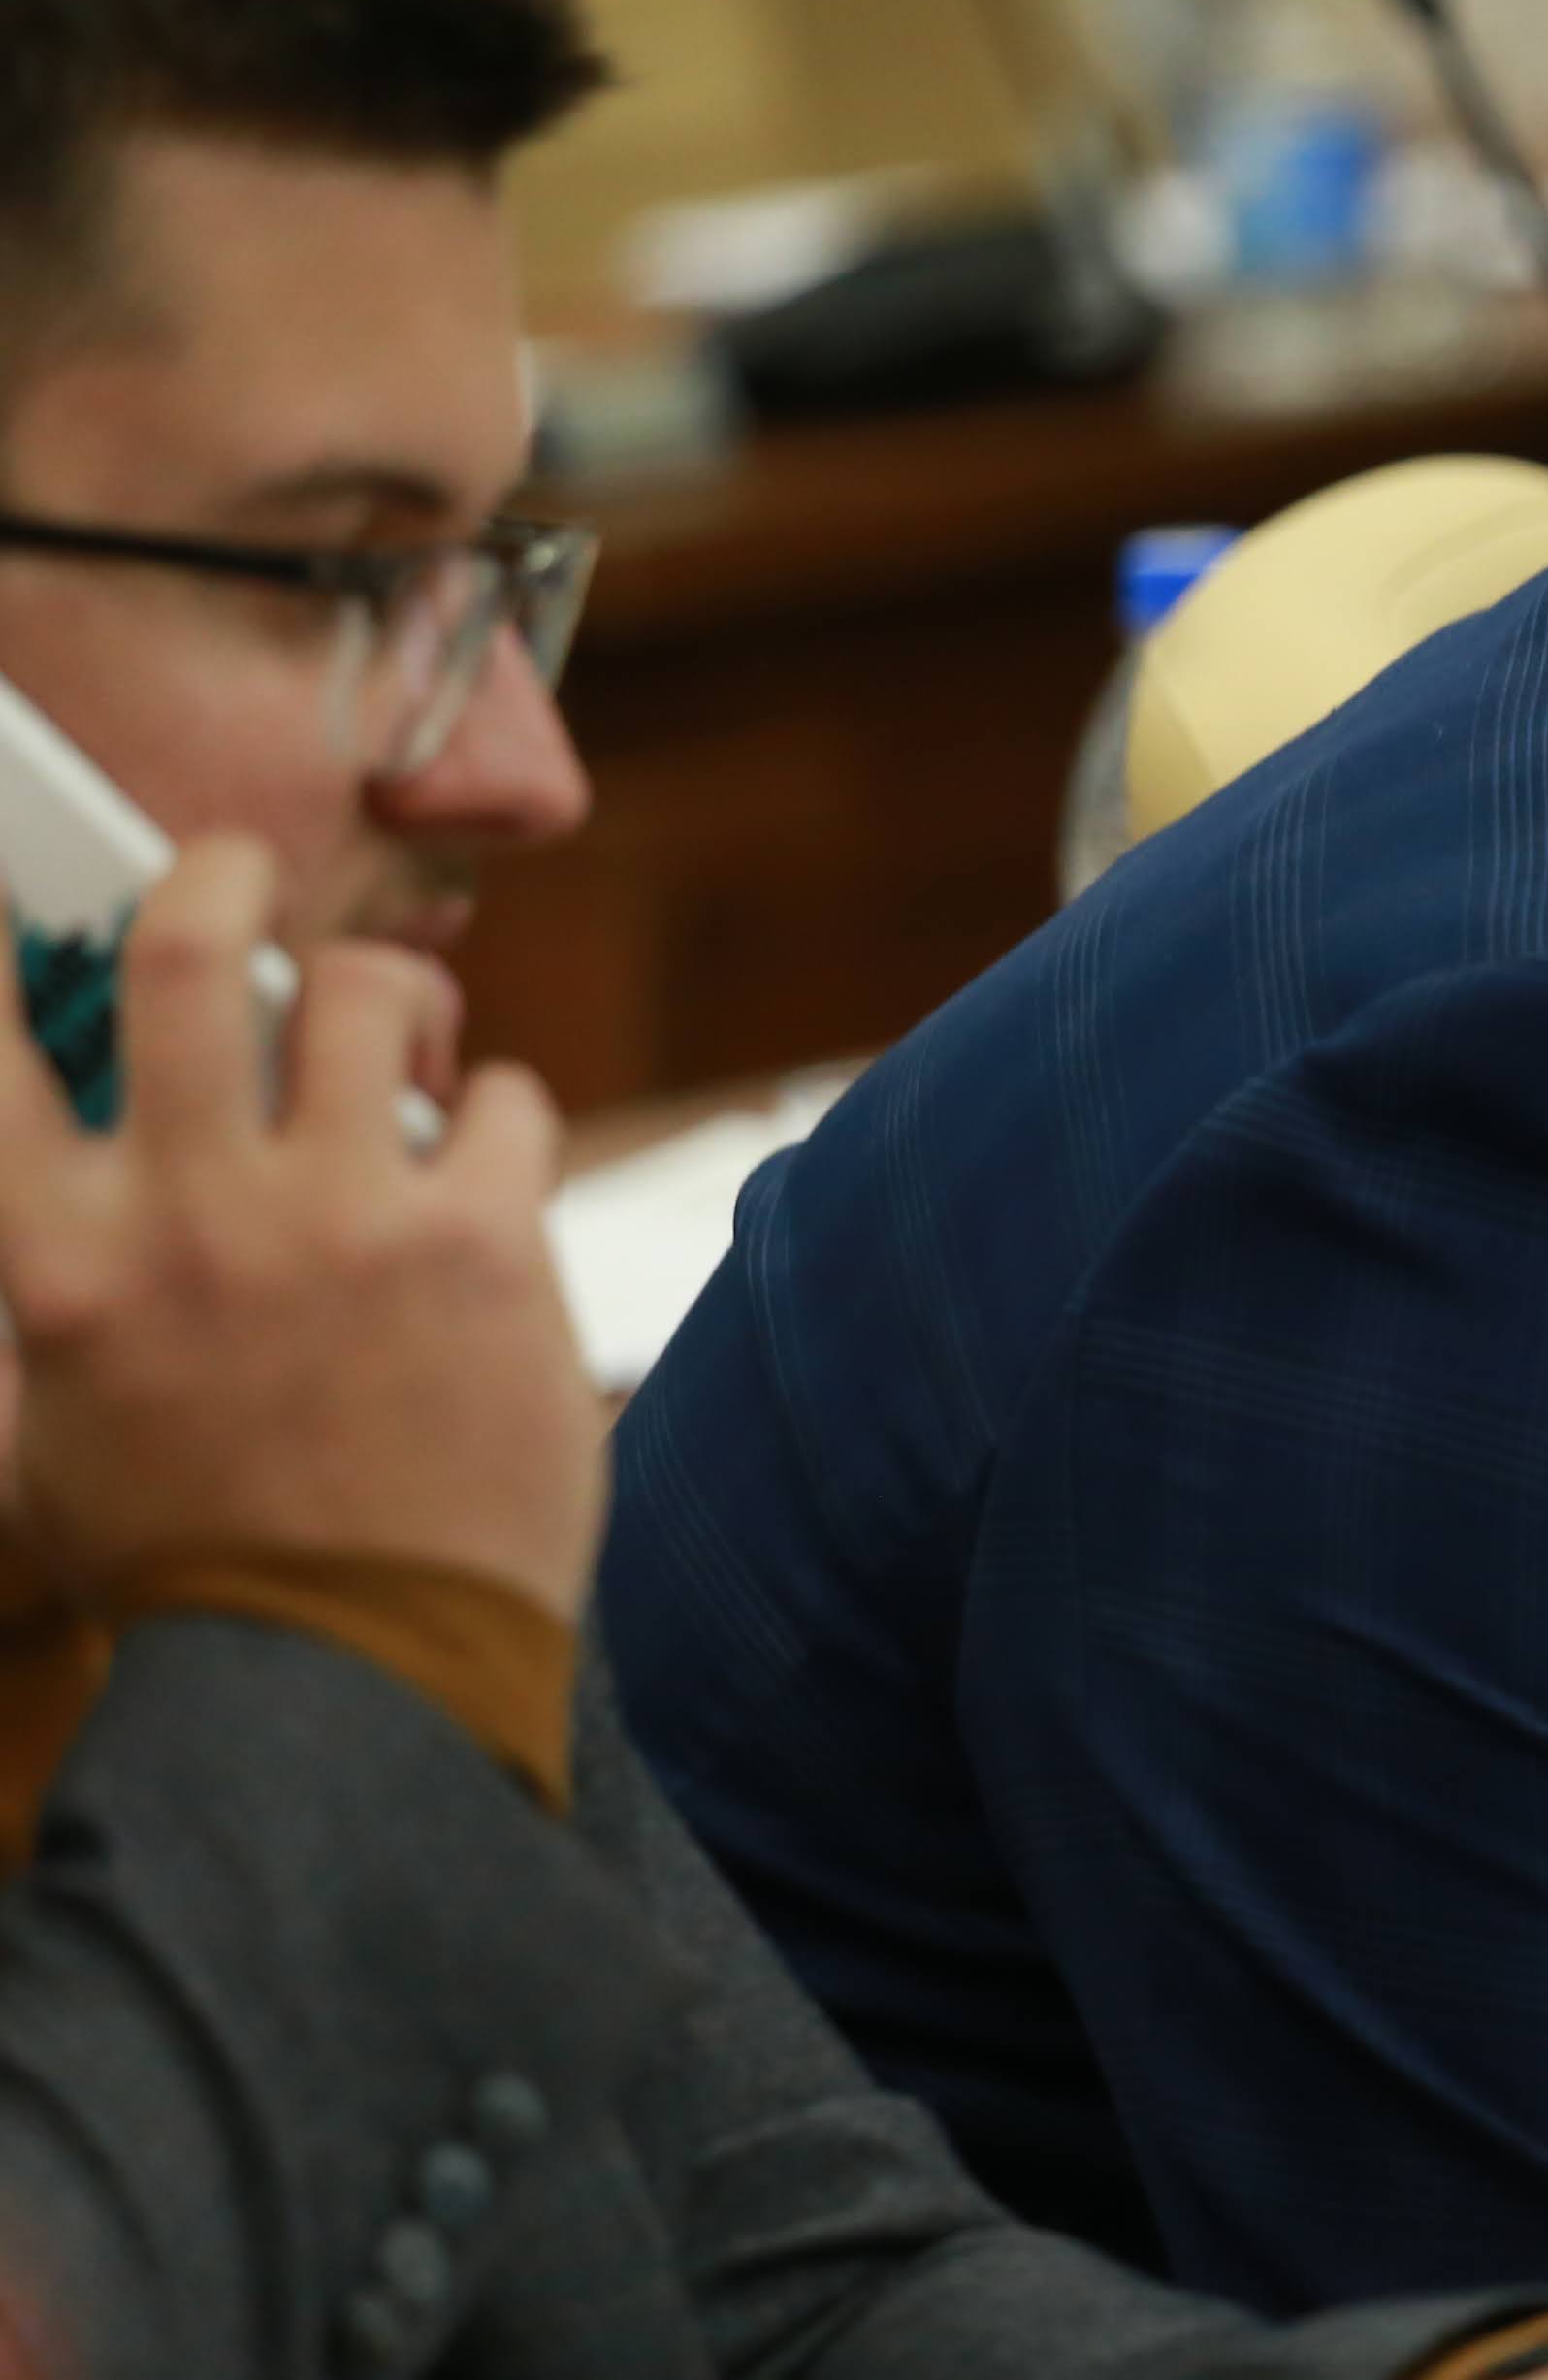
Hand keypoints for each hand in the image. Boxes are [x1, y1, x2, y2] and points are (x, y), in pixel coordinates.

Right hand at [0, 841, 598, 1622]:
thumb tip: (64, 1202)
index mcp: (62, 1261)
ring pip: (365, 988)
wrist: (351, 1669)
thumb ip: (55, 1304)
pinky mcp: (477, 1237)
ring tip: (395, 1039)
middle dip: (219, 872)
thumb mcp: (53, 1439)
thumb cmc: (196, 1566)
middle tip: (240, 872)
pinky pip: (504, 1099)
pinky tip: (485, 1170)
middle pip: (191, 944)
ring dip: (384, 997)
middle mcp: (189, 1212)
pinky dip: (498, 1117)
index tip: (15, 893)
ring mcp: (338, 1215)